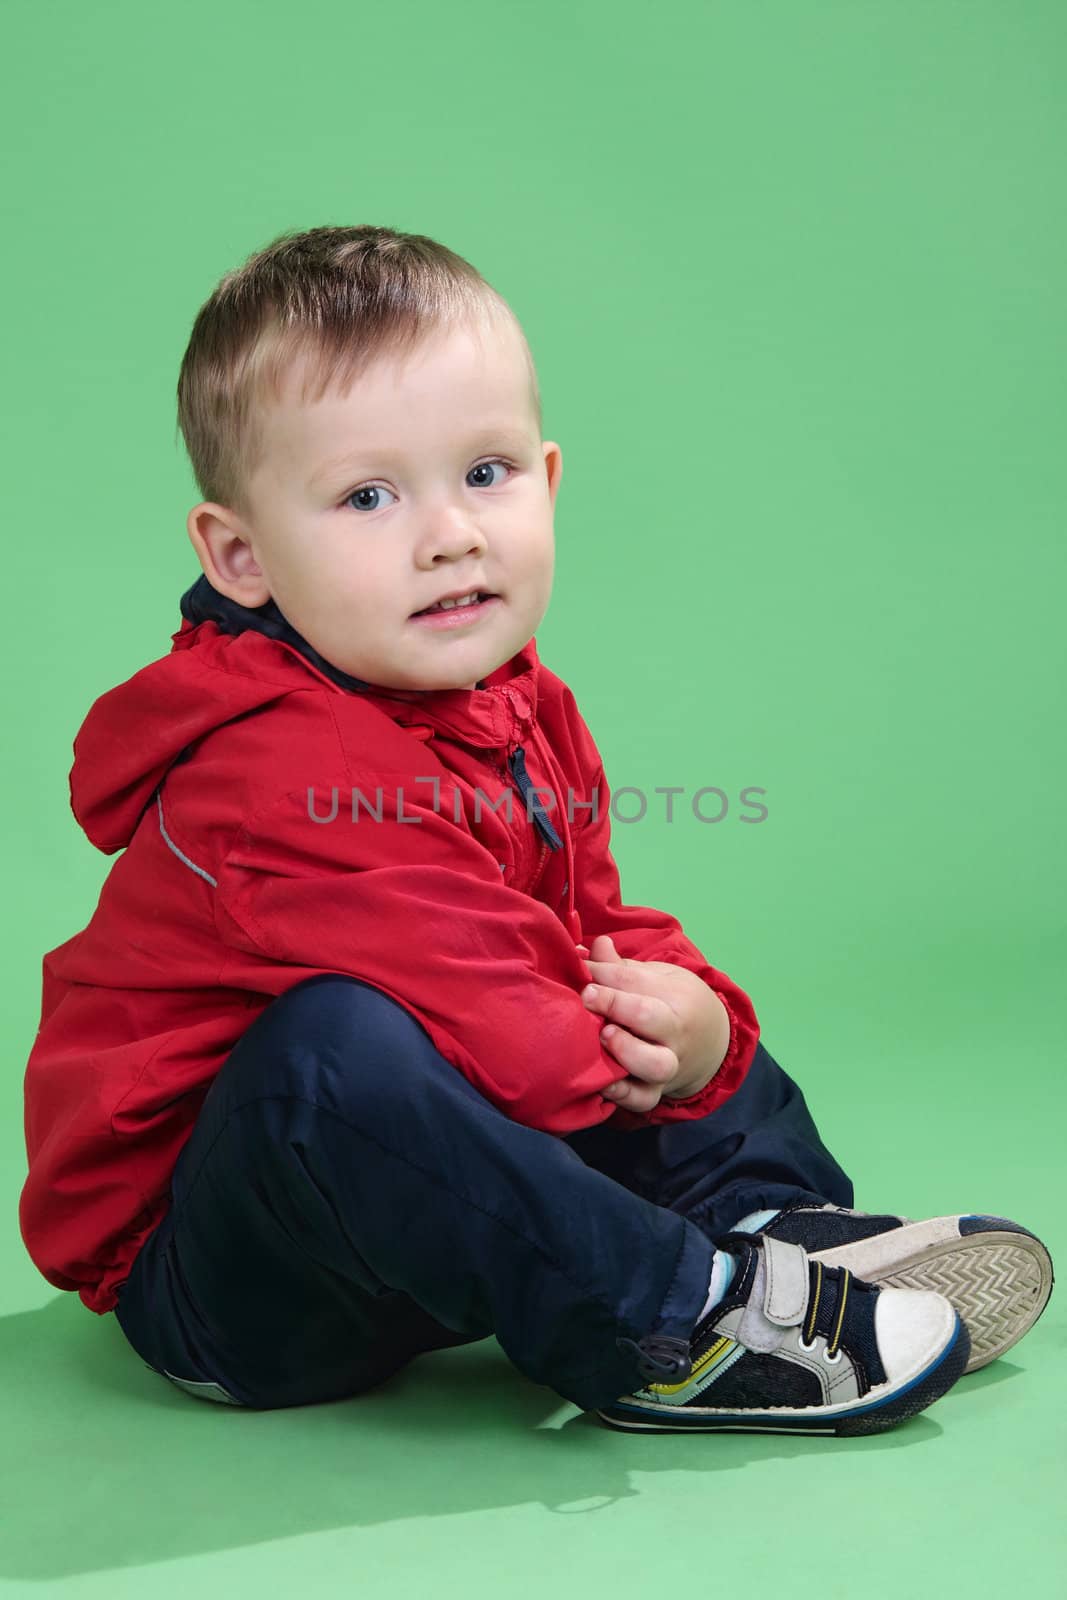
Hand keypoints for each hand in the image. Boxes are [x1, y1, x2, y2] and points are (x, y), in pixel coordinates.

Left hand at [578, 934, 729, 1113]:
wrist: (711, 1043)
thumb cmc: (674, 1003)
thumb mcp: (658, 976)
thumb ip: (620, 966)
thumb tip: (588, 947)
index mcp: (674, 996)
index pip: (635, 979)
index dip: (602, 972)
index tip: (578, 966)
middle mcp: (674, 1034)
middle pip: (652, 1018)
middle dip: (616, 1005)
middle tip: (588, 996)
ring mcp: (668, 1066)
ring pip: (654, 1065)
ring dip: (625, 1050)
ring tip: (602, 1037)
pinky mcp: (656, 1093)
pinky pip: (642, 1100)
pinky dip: (621, 1095)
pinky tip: (600, 1083)